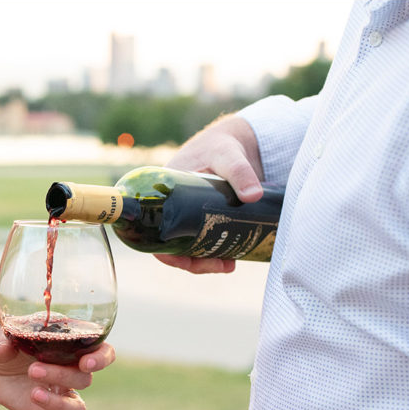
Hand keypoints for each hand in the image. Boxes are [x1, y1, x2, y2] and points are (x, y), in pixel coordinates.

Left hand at [0, 329, 115, 409]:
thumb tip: (0, 349)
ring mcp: (60, 395)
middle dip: (60, 375)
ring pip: (76, 406)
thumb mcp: (2, 337)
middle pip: (83, 379)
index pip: (102, 352)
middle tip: (33, 370)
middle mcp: (71, 373)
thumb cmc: (5, 344)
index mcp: (70, 349)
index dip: (101, 358)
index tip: (86, 363)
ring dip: (58, 403)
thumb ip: (4, 343)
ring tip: (34, 394)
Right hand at [162, 114, 264, 275]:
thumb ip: (240, 171)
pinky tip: (233, 258)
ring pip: (190, 248)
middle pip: (174, 246)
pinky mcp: (205, 222)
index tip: (186, 261)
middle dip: (194, 262)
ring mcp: (189, 218)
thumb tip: (253, 196)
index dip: (165, 252)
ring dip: (206, 261)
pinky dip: (215, 253)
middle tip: (221, 265)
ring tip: (230, 264)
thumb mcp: (228, 156)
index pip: (155, 231)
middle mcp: (173, 210)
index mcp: (165, 195)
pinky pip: (204, 243)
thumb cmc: (221, 147)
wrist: (233, 144)